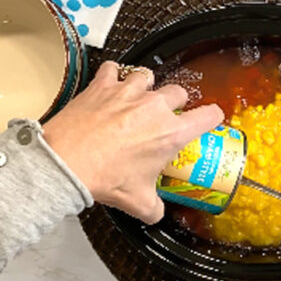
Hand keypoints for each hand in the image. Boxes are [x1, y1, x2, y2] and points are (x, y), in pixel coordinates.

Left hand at [42, 61, 223, 223]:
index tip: (210, 118)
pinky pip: (113, 68)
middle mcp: (153, 107)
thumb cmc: (104, 178)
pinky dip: (113, 74)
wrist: (67, 164)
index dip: (213, 117)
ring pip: (148, 76)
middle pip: (178, 92)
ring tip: (138, 97)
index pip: (207, 116)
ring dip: (147, 86)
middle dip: (176, 102)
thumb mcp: (138, 202)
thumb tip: (156, 212)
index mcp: (170, 133)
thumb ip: (155, 207)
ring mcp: (128, 93)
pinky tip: (111, 84)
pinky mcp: (102, 86)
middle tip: (166, 115)